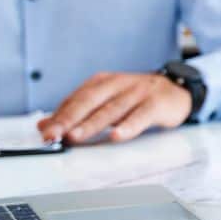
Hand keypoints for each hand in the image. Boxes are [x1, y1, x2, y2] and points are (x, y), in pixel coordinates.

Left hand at [38, 72, 192, 144]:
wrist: (177, 90)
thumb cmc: (137, 98)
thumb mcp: (106, 101)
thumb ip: (76, 112)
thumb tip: (43, 125)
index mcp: (102, 82)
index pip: (76, 99)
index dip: (58, 116)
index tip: (44, 133)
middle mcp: (118, 84)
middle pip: (89, 101)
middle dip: (68, 119)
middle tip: (52, 135)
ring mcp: (137, 93)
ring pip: (111, 109)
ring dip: (92, 124)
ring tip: (74, 137)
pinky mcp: (156, 103)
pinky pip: (140, 115)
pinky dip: (128, 126)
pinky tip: (117, 136)